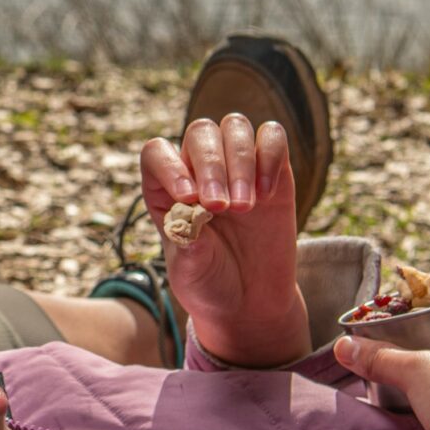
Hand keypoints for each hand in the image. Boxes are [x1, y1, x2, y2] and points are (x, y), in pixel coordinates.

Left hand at [140, 115, 308, 369]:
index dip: (169, 166)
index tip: (188, 199)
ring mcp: (236, 166)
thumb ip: (188, 242)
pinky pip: (272, 137)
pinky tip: (267, 194)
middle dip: (210, 165)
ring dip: (239, 161)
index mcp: (165, 189)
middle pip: (200, 133)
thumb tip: (190, 214)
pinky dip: (270, 156)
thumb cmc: (210, 283)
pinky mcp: (272, 171)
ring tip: (244, 206)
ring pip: (234, 127)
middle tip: (221, 208)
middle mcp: (198, 170)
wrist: (251, 302)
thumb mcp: (191, 271)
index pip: (157, 153)